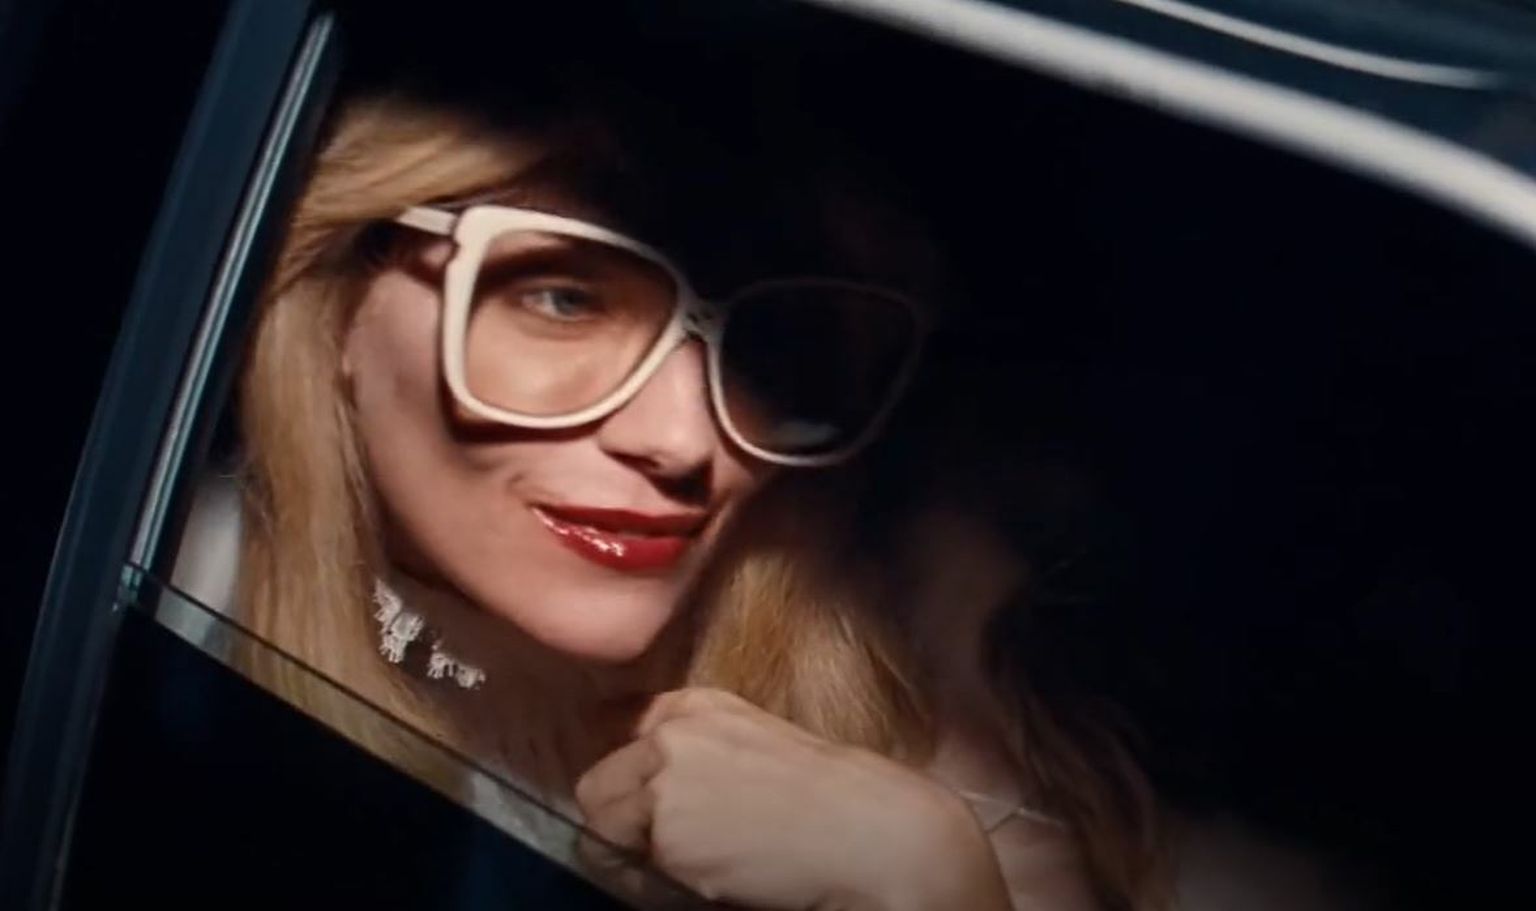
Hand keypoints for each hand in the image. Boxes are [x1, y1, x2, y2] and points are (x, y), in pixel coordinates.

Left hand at [575, 687, 1011, 909]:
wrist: (869, 833)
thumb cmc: (830, 803)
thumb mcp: (756, 750)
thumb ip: (700, 756)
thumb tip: (650, 794)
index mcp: (699, 705)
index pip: (618, 722)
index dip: (622, 769)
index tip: (632, 798)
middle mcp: (672, 732)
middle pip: (598, 782)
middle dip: (620, 818)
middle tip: (666, 850)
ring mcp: (663, 777)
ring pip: (601, 823)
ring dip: (630, 850)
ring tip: (690, 866)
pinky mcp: (663, 827)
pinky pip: (620, 863)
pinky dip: (646, 880)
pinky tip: (702, 879)